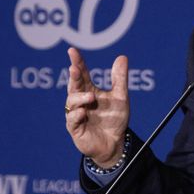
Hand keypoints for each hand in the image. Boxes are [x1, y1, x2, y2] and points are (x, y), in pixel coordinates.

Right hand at [65, 47, 129, 166]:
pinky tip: (83, 112)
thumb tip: (122, 57)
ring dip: (79, 98)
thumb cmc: (114, 118)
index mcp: (89, 90)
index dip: (77, 62)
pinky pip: (71, 120)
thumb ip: (119, 78)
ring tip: (90, 97)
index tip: (72, 51)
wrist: (115, 142)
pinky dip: (76, 115)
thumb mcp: (120, 97)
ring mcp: (76, 114)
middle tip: (75, 68)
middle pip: (73, 85)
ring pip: (71, 102)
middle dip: (73, 76)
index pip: (81, 74)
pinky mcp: (75, 128)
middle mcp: (80, 101)